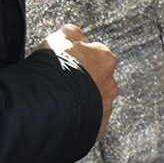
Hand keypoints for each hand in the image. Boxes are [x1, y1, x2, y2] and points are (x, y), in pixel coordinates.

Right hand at [40, 23, 117, 140]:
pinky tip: (63, 117)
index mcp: (105, 58)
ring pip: (94, 102)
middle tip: (61, 83)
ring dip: (82, 101)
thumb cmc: (55, 68)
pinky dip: (79, 120)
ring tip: (60, 103)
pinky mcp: (98, 129)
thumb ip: (71, 33)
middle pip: (97, 79)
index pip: (95, 54)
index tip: (65, 62)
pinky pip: (89, 122)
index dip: (78, 57)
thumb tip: (76, 34)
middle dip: (83, 81)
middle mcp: (111, 83)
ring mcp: (106, 108)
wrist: (52, 106)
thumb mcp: (58, 38)